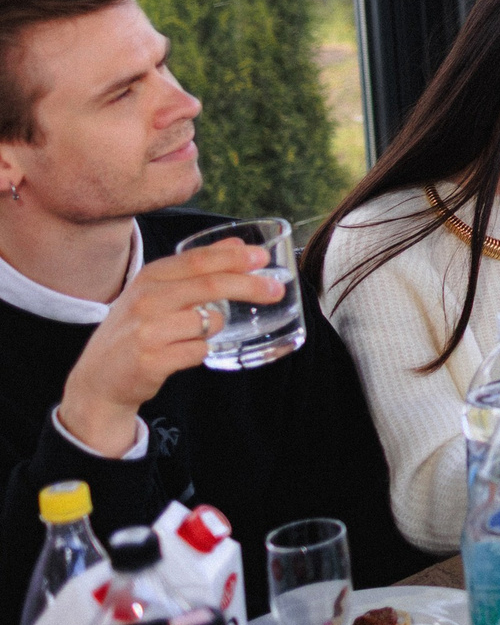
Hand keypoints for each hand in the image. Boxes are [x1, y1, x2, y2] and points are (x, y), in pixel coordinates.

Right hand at [57, 242, 284, 457]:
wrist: (98, 379)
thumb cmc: (135, 330)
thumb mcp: (157, 291)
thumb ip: (195, 268)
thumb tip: (238, 244)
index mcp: (149, 277)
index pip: (199, 260)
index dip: (235, 257)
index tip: (263, 257)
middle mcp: (146, 300)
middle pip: (211, 285)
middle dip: (250, 285)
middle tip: (276, 290)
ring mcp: (147, 330)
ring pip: (211, 321)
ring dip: (216, 327)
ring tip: (195, 333)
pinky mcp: (151, 360)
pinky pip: (200, 350)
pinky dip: (201, 351)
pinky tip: (181, 353)